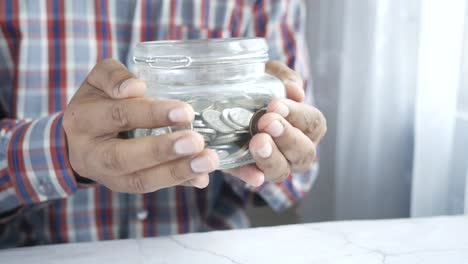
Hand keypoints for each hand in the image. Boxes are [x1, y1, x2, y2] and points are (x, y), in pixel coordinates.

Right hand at [63, 59, 218, 191]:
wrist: (77, 139)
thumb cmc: (96, 103)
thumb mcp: (97, 81)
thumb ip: (115, 77)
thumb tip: (137, 87)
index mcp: (83, 120)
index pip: (119, 115)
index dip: (151, 114)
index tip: (185, 111)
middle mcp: (92, 153)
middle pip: (125, 156)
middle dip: (163, 150)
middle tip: (196, 141)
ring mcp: (107, 176)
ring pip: (141, 180)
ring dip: (177, 172)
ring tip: (207, 161)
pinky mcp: (125, 186)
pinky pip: (152, 187)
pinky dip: (179, 182)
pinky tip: (202, 177)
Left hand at [226, 61, 326, 185]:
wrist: (223, 105)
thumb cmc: (258, 88)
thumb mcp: (270, 75)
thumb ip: (283, 78)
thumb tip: (295, 92)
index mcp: (307, 126)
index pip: (313, 123)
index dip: (298, 116)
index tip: (275, 105)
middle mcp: (297, 150)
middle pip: (303, 152)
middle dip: (286, 137)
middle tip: (265, 122)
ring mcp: (276, 165)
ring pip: (282, 171)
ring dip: (272, 158)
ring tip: (257, 142)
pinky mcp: (251, 172)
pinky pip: (254, 179)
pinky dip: (252, 177)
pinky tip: (252, 175)